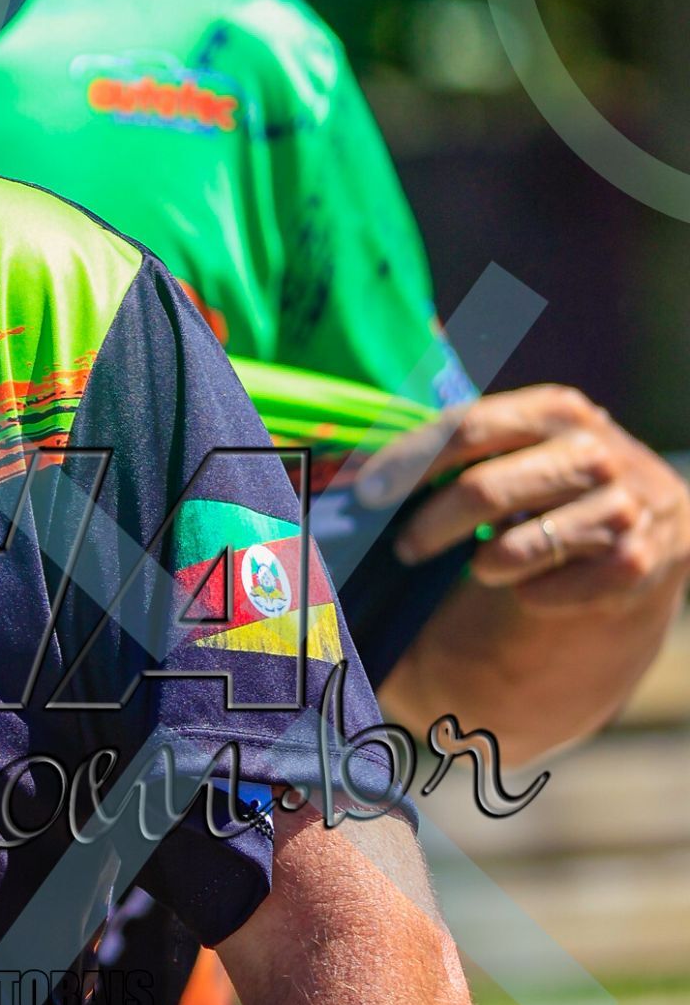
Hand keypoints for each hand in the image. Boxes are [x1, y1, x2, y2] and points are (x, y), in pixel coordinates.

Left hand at [381, 386, 689, 610]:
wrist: (652, 520)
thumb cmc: (556, 480)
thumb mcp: (523, 440)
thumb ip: (455, 440)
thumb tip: (351, 460)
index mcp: (557, 410)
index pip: (466, 427)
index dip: (409, 462)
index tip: (366, 494)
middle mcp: (595, 452)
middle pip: (482, 490)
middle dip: (429, 525)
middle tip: (404, 548)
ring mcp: (621, 507)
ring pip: (515, 548)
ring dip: (484, 565)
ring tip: (482, 565)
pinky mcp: (634, 562)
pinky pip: (548, 591)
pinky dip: (528, 594)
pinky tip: (532, 584)